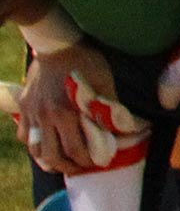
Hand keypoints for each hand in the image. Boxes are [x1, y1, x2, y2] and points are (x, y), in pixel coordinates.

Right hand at [14, 43, 143, 175]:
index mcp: (67, 112)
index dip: (87, 160)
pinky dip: (35, 145)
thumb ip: (110, 107)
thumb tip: (123, 128)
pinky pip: (25, 135)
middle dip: (69, 166)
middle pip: (53, 156)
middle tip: (81, 167)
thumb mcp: (104, 82)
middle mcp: (46, 117)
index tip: (97, 162)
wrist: (57, 44)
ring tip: (63, 162)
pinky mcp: (24, 108)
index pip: (75, 149)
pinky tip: (47, 146)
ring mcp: (32, 113)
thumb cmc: (85, 61)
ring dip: (50, 161)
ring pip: (36, 150)